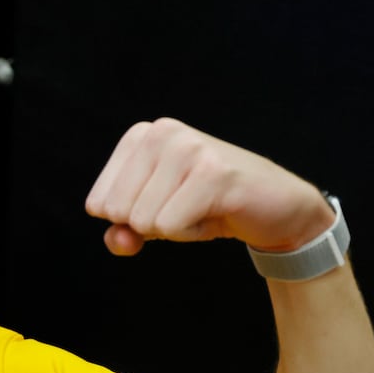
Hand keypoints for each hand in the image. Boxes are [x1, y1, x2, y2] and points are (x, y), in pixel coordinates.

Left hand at [85, 118, 332, 257]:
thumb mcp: (153, 222)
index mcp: (141, 136)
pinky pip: (170, 227)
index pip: (98, 204)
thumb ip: (123, 233)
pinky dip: (192, 233)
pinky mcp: (212, 173)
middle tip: (188, 206)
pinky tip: (215, 212)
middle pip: (117, 213)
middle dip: (152, 225)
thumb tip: (119, 240)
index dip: (131, 220)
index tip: (167, 203)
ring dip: (175, 229)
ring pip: (144, 222)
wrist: (275, 207)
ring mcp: (189, 149)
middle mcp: (162, 133)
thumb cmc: (207, 208)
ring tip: (203, 207)